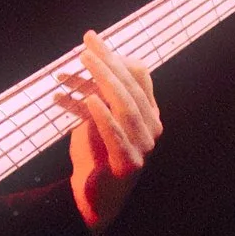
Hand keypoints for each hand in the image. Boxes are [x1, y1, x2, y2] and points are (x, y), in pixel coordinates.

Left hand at [56, 29, 161, 231]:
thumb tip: (91, 55)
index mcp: (148, 113)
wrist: (90, 196)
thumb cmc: (95, 153)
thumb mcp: (97, 116)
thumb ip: (100, 92)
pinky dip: (103, 116)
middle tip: (85, 46)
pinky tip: (89, 99)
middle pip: (130, 87)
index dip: (115, 56)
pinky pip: (117, 135)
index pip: (138, 75)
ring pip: (125, 106)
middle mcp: (151, 128)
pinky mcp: (128, 164)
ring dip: (103, 80)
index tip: (91, 39)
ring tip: (83, 62)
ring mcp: (143, 147)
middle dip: (107, 63)